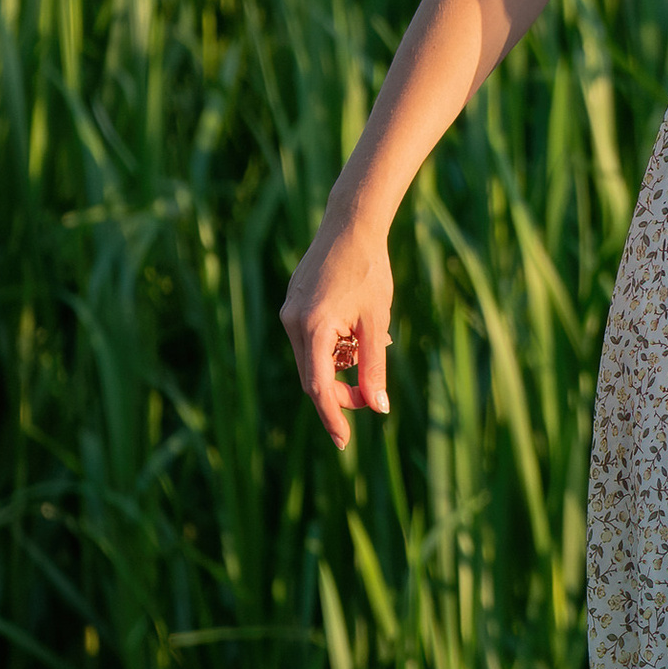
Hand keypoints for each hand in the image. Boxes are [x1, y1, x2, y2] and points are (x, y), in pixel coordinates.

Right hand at [281, 211, 394, 452]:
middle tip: (371, 396)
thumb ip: (375, 367)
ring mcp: (289, 313)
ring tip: (368, 342)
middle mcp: (293, 323)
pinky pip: (309, 340)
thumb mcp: (377, 324)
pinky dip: (331, 348)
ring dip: (338, 367)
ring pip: (312, 359)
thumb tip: (379, 407)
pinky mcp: (292, 305)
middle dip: (340, 394)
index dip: (332, 416)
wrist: (351, 227)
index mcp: (314, 328)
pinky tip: (353, 330)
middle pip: (313, 377)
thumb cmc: (370, 272)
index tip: (343, 442)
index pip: (318, 387)